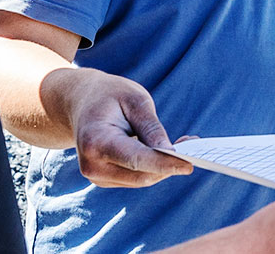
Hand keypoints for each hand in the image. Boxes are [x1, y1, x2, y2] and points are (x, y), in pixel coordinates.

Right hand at [42, 67, 192, 187]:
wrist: (80, 102)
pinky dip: (154, 167)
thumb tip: (172, 154)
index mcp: (95, 141)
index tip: (189, 165)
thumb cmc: (108, 95)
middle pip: (141, 175)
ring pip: (142, 179)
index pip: (136, 159)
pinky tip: (164, 151)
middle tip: (194, 146)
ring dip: (164, 166)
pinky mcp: (105, 179)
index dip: (164, 164)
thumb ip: (152, 128)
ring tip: (183, 145)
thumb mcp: (134, 99)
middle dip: (169, 165)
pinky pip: (136, 178)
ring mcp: (96, 176)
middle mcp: (92, 165)